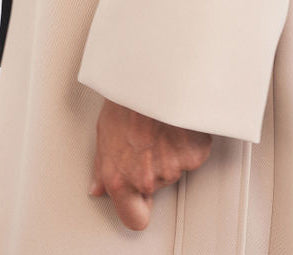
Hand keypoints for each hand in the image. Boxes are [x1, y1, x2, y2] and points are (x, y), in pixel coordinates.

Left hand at [87, 98, 212, 229]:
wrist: (152, 73)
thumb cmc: (126, 96)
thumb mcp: (104, 131)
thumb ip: (102, 167)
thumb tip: (98, 187)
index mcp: (120, 179)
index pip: (134, 218)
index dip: (139, 208)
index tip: (141, 200)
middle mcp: (146, 179)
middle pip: (157, 185)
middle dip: (155, 165)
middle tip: (150, 135)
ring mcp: (172, 167)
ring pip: (176, 167)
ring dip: (172, 149)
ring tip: (162, 121)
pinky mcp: (194, 153)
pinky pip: (195, 152)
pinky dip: (190, 138)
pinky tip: (177, 118)